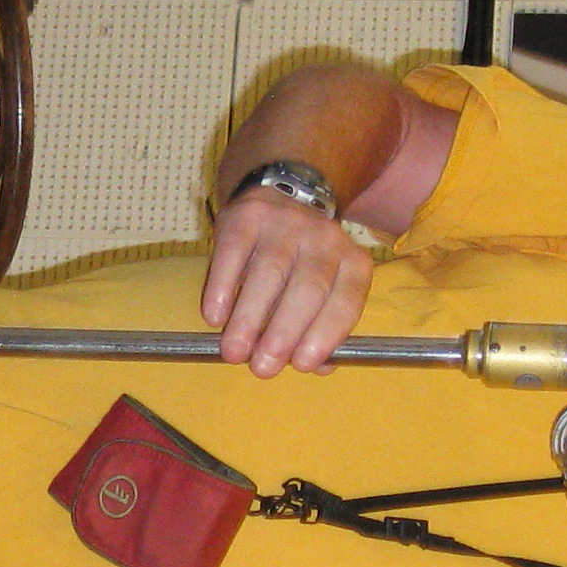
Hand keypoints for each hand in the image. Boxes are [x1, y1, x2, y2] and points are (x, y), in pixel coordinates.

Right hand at [200, 187, 370, 375]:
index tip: (302, 365)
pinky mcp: (249, 216)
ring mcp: (288, 222)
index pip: (346, 301)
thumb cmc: (302, 262)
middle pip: (308, 289)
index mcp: (352, 263)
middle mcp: (326, 239)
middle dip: (284, 333)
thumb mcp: (322, 290)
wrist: (280, 199)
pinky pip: (233, 253)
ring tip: (234, 352)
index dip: (326, 334)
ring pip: (269, 273)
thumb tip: (317, 367)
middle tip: (262, 368)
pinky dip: (222, 288)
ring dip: (249, 318)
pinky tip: (214, 317)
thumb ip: (320, 327)